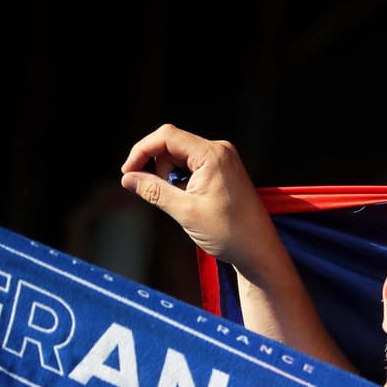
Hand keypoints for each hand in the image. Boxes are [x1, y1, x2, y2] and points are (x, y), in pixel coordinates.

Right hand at [119, 123, 281, 275]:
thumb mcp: (185, 212)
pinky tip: (189, 200)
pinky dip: (183, 181)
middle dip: (158, 167)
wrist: (258, 251)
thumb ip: (154, 191)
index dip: (141, 151)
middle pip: (172, 145)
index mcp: (212, 155)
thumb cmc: (230, 233)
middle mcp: (220, 151)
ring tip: (181, 202)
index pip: (166, 136)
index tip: (128, 172)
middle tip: (161, 195)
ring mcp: (223, 160)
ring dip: (170, 176)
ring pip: (180, 157)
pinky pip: (193, 166)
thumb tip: (128, 179)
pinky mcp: (224, 171)